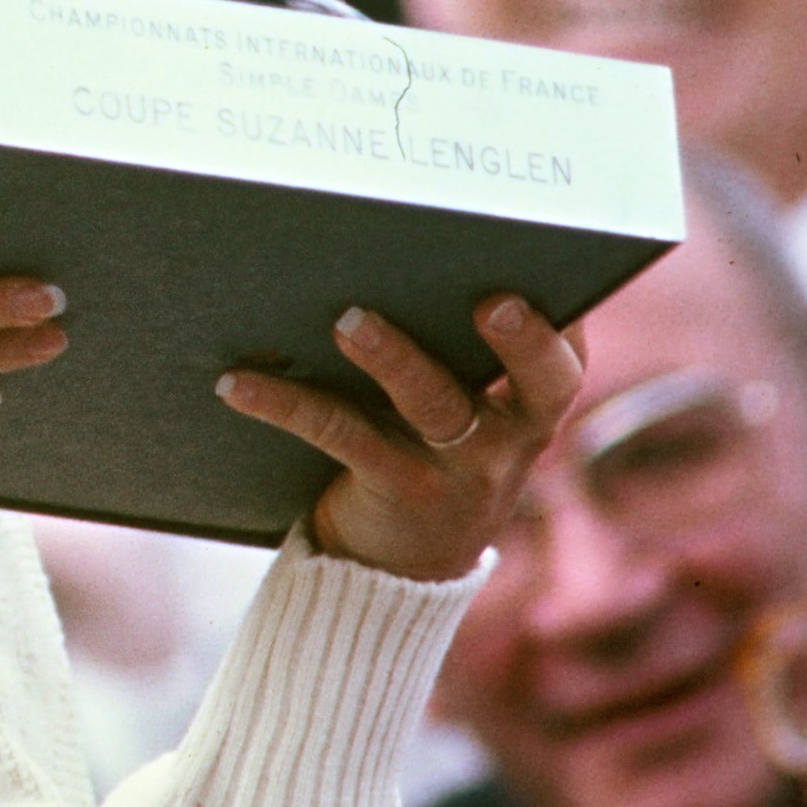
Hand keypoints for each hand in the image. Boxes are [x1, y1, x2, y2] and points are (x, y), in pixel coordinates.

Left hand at [216, 295, 583, 580]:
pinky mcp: (396, 488)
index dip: (565, 314)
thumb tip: (399, 243)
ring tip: (350, 320)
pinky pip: (339, 434)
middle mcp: (513, 435)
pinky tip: (237, 382)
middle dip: (521, 342)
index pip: (569, 352)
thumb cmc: (435, 445)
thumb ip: (460, 344)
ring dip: (392, 357)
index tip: (547, 266)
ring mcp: (460, 468)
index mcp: (536, 400)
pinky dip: (285, 403)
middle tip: (492, 302)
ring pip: (434, 404)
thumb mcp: (467, 403)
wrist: (404, 563)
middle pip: (538, 384)